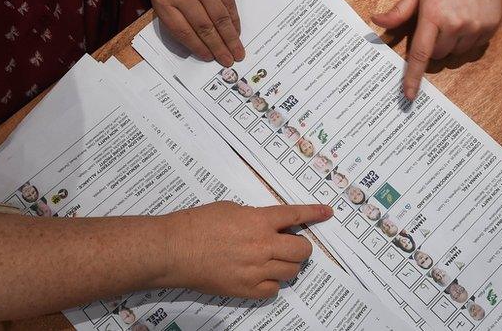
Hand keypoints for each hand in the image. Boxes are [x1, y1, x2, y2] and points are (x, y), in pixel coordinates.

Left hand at [150, 0, 244, 66]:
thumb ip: (174, 15)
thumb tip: (195, 40)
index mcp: (164, 1)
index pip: (183, 32)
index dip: (198, 47)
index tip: (208, 58)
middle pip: (203, 28)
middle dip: (217, 48)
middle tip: (227, 62)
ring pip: (219, 19)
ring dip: (230, 38)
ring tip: (236, 53)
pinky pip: (229, 4)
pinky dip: (234, 20)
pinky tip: (237, 31)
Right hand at [161, 201, 331, 297]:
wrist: (174, 250)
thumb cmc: (196, 225)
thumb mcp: (230, 209)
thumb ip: (254, 217)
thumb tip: (268, 225)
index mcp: (258, 220)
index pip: (295, 215)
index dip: (314, 214)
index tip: (327, 213)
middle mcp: (262, 245)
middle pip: (302, 249)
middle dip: (301, 246)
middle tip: (291, 244)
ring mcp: (256, 270)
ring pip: (291, 271)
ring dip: (288, 265)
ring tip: (273, 261)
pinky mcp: (246, 289)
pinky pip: (273, 290)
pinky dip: (271, 283)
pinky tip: (260, 276)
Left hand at [372, 0, 501, 99]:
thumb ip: (398, 12)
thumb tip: (375, 21)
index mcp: (433, 16)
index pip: (420, 54)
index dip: (413, 77)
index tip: (409, 95)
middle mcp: (456, 25)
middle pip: (438, 56)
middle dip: (432, 46)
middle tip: (435, 24)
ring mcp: (475, 28)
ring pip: (455, 54)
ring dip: (450, 45)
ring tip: (452, 19)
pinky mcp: (490, 28)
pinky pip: (473, 48)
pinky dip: (466, 41)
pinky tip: (466, 19)